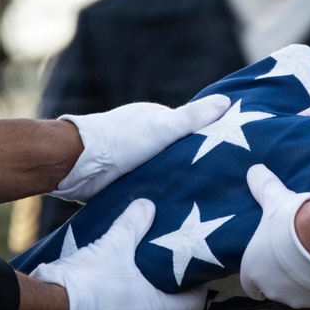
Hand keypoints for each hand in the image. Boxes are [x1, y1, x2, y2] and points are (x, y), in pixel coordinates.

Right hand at [29, 198, 206, 309]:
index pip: (193, 304)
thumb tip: (147, 204)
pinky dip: (120, 297)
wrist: (46, 308)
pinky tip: (112, 277)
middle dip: (167, 283)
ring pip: (139, 309)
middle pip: (166, 304)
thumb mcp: (115, 244)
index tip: (203, 270)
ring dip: (140, 290)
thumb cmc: (89, 279)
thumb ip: (134, 222)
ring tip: (138, 264)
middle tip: (168, 258)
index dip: (200, 287)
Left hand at [52, 95, 230, 200]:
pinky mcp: (123, 182)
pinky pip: (149, 188)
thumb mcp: (163, 127)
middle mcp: (146, 138)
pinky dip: (159, 195)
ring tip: (203, 202)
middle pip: (179, 153)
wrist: (77, 166)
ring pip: (165, 172)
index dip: (211, 140)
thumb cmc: (120, 140)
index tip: (232, 155)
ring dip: (176, 184)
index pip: (192, 130)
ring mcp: (134, 160)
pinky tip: (174, 209)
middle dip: (195, 165)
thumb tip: (227, 100)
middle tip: (221, 185)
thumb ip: (193, 118)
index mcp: (156, 120)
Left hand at [239, 164, 309, 308]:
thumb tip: (253, 169)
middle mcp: (271, 290)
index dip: (258, 272)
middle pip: (274, 288)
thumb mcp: (274, 197)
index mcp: (252, 271)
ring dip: (303, 282)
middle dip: (283, 276)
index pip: (249, 283)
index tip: (269, 261)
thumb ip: (261, 185)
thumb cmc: (293, 220)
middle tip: (295, 255)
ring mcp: (297, 298)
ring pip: (298, 293)